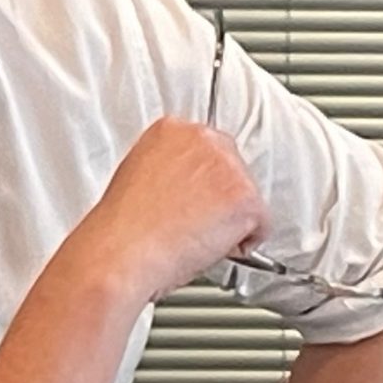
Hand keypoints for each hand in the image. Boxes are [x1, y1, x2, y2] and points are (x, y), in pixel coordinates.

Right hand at [81, 117, 268, 303]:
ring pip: (248, 198)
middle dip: (220, 200)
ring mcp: (227, 166)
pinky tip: (208, 248)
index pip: (207, 150)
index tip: (192, 201)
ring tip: (194, 240)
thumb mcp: (135, 179)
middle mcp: (202, 139)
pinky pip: (261, 226)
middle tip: (195, 226)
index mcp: (170, 130)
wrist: (121, 252)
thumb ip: (170, 173)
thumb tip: (189, 190)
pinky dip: (241, 245)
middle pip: (234, 170)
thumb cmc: (121, 230)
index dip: (202, 184)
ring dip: (230, 223)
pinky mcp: (245, 197)